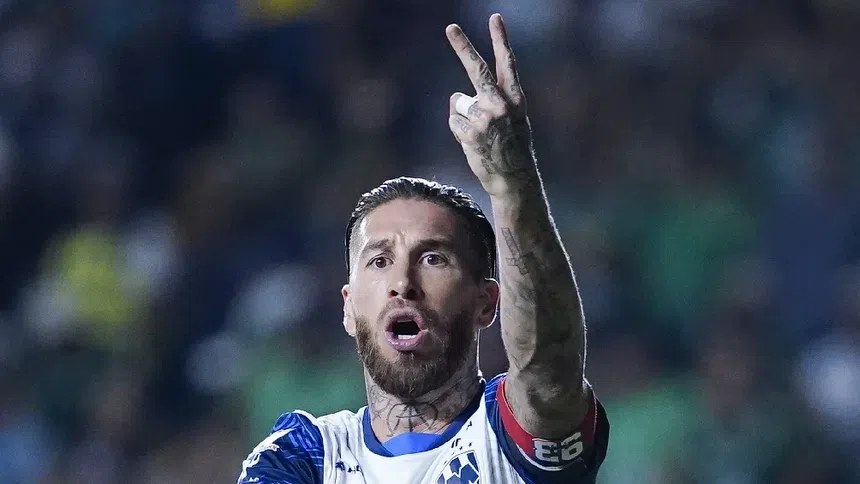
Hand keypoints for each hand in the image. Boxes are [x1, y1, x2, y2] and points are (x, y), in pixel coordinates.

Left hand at [446, 14, 537, 196]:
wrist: (514, 178)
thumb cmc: (511, 147)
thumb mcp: (513, 120)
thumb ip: (491, 102)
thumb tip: (456, 97)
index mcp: (515, 98)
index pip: (507, 63)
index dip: (500, 39)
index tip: (495, 17)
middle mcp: (501, 104)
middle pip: (476, 70)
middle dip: (463, 46)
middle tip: (451, 27)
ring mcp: (485, 118)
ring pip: (459, 104)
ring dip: (463, 118)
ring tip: (480, 135)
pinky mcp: (470, 133)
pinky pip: (453, 123)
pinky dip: (459, 133)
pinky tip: (473, 143)